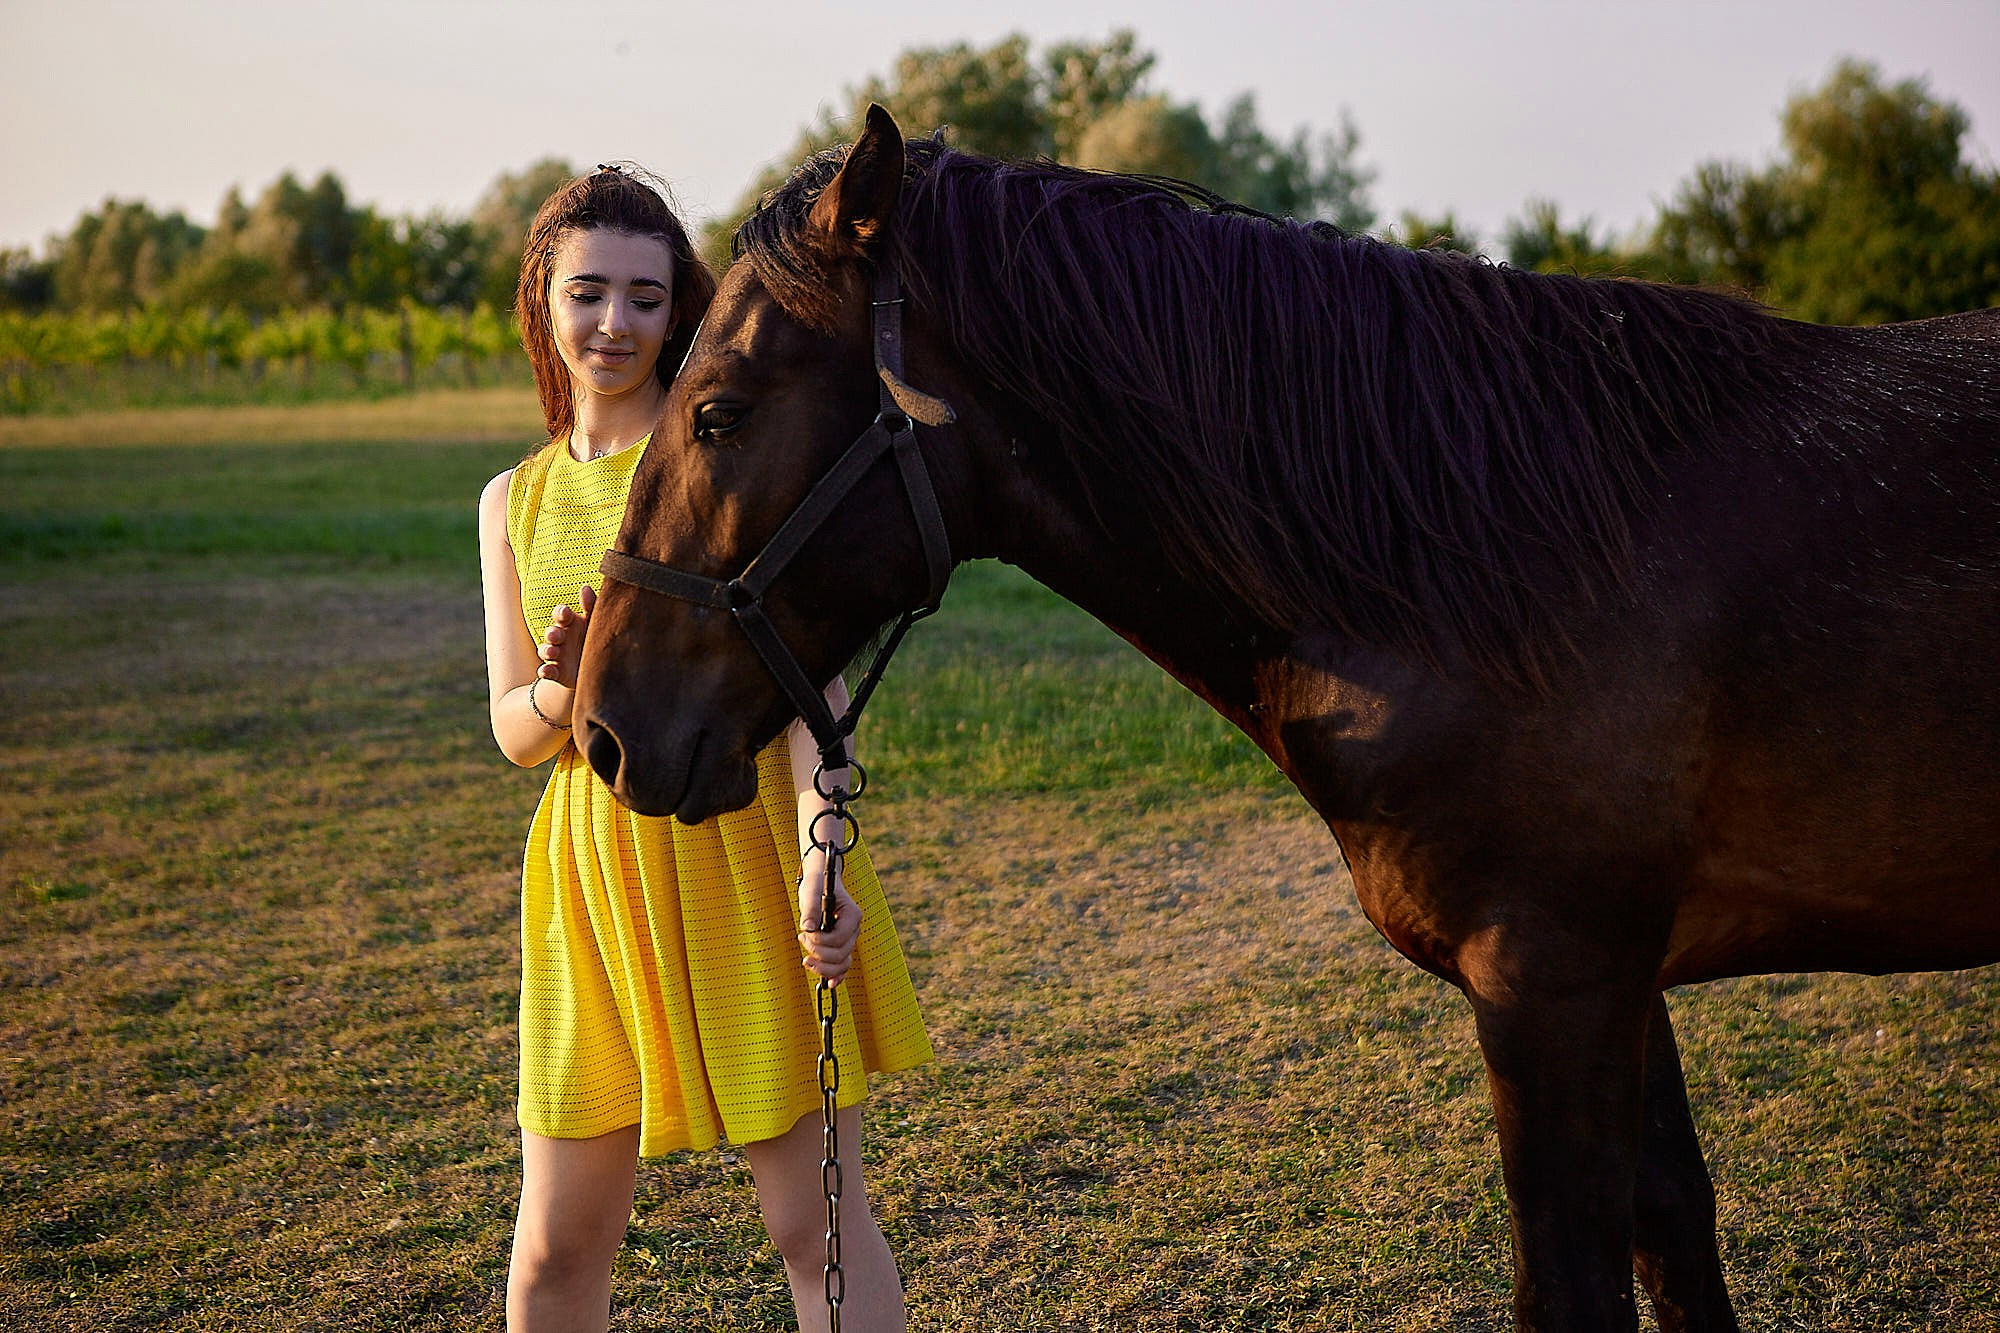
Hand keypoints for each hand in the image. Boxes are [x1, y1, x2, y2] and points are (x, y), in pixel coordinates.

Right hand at [537, 584, 595, 686]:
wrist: (599, 668)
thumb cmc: (597, 638)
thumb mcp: (596, 622)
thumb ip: (591, 606)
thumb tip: (585, 588)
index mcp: (571, 623)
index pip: (561, 614)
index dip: (561, 612)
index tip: (566, 613)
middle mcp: (561, 638)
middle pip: (551, 632)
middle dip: (552, 633)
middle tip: (556, 635)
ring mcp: (558, 655)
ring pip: (546, 650)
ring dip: (547, 650)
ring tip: (552, 652)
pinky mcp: (557, 672)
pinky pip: (547, 670)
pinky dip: (545, 671)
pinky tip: (546, 671)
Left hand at [797, 860, 861, 984]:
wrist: (820, 883)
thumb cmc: (817, 884)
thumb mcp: (812, 891)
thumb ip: (811, 909)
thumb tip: (807, 927)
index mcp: (852, 915)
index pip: (839, 939)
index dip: (820, 941)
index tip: (805, 933)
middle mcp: (853, 930)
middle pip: (841, 954)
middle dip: (818, 953)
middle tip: (801, 938)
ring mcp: (848, 940)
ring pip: (843, 964)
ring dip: (823, 968)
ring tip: (806, 960)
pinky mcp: (840, 946)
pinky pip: (842, 966)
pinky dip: (836, 976)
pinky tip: (828, 984)